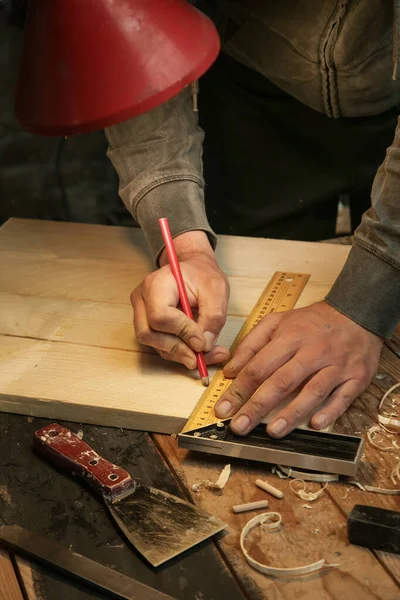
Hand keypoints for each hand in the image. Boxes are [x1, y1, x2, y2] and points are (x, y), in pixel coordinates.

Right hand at [131, 231, 229, 367]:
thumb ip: (213, 317)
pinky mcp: (147, 325)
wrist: (193, 269)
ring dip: (179, 354)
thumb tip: (203, 346)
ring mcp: (141, 312)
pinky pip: (159, 345)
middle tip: (202, 357)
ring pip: (153, 344)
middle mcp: (142, 299)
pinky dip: (179, 353)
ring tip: (205, 355)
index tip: (203, 342)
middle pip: (149, 333)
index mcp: (157, 284)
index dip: (181, 332)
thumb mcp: (217, 290)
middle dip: (177, 349)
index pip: (160, 315)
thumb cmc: (203, 275)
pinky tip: (198, 352)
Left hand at [214, 301, 382, 436]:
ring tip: (273, 432)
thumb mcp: (278, 322)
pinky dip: (330, 412)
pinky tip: (316, 425)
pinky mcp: (356, 377)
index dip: (239, 389)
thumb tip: (231, 371)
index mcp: (290, 337)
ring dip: (292, 414)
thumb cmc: (312, 322)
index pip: (259, 366)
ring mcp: (336, 366)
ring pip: (312, 392)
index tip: (224, 408)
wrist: (356, 314)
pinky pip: (343, 397)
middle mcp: (312, 352)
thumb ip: (252, 344)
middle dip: (258, 406)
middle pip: (282, 382)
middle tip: (240, 426)